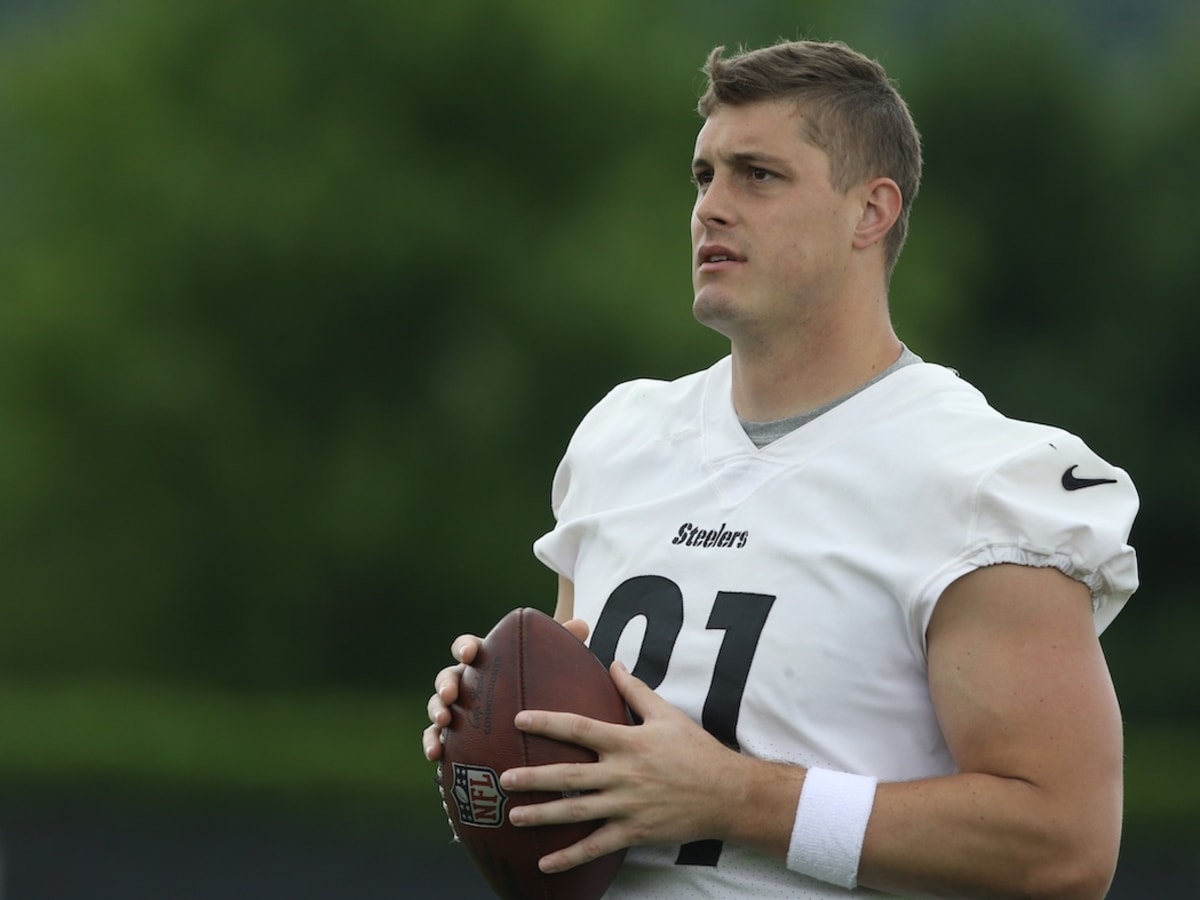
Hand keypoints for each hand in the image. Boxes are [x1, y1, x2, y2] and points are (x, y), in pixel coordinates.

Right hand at [421, 618, 590, 761]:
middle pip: (447, 676)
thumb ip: (560, 646)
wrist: (526, 724)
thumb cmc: (535, 685)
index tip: (470, 654)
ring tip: (443, 721)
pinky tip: (435, 755)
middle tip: (451, 694)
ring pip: (437, 705)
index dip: (466, 648)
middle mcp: (465, 682)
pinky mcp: (451, 735)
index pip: (468, 647)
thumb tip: (582, 625)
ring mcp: (455, 708)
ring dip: (435, 711)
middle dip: (445, 683)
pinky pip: (435, 737)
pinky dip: (431, 742)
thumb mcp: (548, 668)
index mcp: (483, 661)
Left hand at [498, 660, 747, 872]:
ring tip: (513, 816)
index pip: (579, 729)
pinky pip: (596, 846)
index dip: (547, 723)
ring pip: (576, 812)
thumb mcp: (666, 714)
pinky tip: (544, 862)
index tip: (519, 720)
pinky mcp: (634, 832)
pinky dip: (569, 856)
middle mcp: (622, 774)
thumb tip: (613, 663)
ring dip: (543, 815)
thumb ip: (635, 690)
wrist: (727, 793)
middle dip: (533, 777)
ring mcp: (627, 805)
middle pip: (569, 775)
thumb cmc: (696, 750)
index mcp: (627, 741)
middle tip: (504, 778)